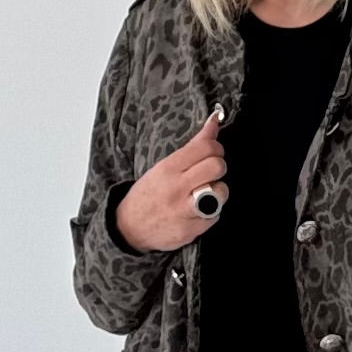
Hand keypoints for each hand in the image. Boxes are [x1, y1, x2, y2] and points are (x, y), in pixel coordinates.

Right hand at [115, 110, 228, 251]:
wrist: (130, 227)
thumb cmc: (149, 193)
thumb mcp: (164, 166)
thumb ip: (192, 147)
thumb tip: (214, 122)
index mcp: (168, 169)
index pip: (205, 148)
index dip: (216, 148)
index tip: (213, 152)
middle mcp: (177, 189)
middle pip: (217, 167)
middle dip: (218, 167)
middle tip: (210, 172)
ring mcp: (184, 211)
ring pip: (221, 192)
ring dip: (217, 191)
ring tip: (204, 193)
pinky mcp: (191, 229)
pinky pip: (216, 214)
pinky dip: (211, 211)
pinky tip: (197, 211)